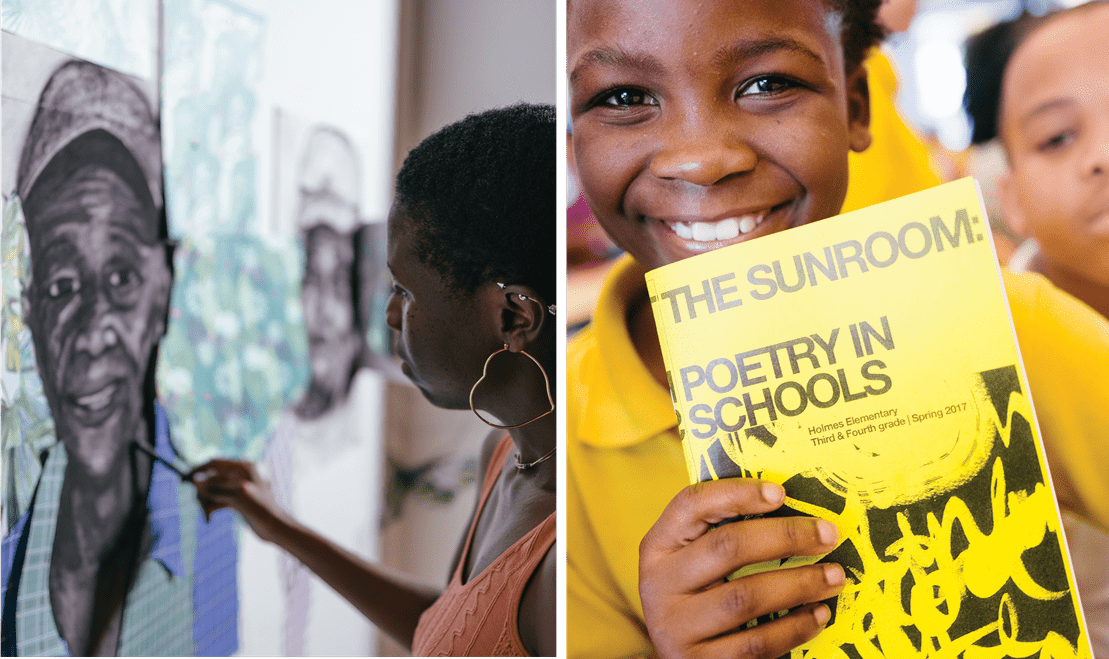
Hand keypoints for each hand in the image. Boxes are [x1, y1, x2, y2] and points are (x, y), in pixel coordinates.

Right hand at [189, 459, 289, 542]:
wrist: (275, 528)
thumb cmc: (261, 509)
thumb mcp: (237, 496)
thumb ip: (216, 488)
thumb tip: (195, 481)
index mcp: (244, 467)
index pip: (215, 463)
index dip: (198, 470)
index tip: (184, 479)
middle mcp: (241, 475)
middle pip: (212, 478)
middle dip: (203, 492)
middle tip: (201, 505)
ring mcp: (238, 488)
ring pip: (214, 491)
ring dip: (207, 502)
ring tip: (207, 515)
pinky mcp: (237, 500)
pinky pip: (218, 500)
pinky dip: (212, 507)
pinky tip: (208, 517)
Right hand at [639, 479, 844, 658]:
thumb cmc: (696, 597)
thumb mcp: (693, 562)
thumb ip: (721, 535)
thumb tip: (789, 506)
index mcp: (658, 546)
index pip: (692, 504)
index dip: (736, 493)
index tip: (781, 492)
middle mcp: (658, 584)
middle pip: (727, 547)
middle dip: (786, 537)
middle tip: (828, 535)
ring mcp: (675, 627)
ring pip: (746, 597)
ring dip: (800, 584)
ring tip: (835, 576)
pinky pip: (756, 643)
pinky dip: (794, 627)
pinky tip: (818, 614)